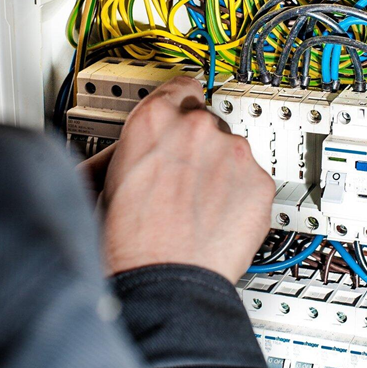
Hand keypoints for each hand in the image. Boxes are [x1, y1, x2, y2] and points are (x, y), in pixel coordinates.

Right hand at [99, 76, 275, 283]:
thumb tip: (133, 148)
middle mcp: (197, 128)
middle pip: (206, 122)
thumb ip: (131, 150)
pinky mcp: (259, 182)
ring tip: (200, 206)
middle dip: (197, 146)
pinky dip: (241, 195)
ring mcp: (233, 154)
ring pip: (231, 152)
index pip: (180, 87)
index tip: (186, 107)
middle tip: (184, 179)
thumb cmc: (129, 241)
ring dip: (220, 171)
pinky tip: (219, 217)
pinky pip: (252, 180)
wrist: (163, 280)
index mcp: (155, 120)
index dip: (181, 102)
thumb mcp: (106, 181)